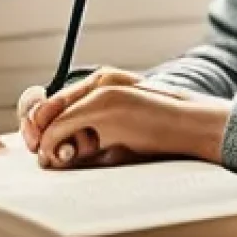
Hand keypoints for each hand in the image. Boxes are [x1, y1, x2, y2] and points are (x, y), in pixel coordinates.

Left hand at [23, 67, 230, 169]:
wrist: (196, 126)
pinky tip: (68, 155)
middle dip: (40, 133)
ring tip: (73, 155)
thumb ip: (86, 137)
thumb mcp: (118, 137)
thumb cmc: (162, 136)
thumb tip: (48, 155)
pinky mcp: (105, 102)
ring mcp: (102, 89)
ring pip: (50, 117)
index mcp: (103, 83)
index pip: (54, 101)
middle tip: (51, 156)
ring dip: (52, 142)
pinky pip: (61, 125)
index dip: (40, 125)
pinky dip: (54, 144)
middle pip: (44, 106)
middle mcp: (99, 80)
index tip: (41, 149)